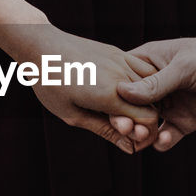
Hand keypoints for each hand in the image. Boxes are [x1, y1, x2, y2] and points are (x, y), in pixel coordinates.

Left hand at [0, 25, 159, 152]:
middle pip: (154, 105)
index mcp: (109, 95)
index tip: (132, 141)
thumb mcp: (73, 115)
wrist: (41, 47)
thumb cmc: (51, 84)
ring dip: (146, 103)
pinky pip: (144, 71)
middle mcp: (121, 77)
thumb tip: (130, 148)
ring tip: (126, 111)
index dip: (145, 135)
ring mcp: (122, 62)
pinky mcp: (120, 53)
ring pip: (152, 88)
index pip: (148, 120)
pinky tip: (129, 94)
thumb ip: (105, 131)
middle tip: (125, 128)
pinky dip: (144, 86)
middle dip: (146, 122)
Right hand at [113, 27, 195, 150]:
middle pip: (129, 105)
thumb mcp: (185, 68)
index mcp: (150, 62)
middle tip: (125, 129)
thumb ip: (155, 84)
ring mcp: (171, 104)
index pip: (120, 78)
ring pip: (145, 124)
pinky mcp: (187, 121)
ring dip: (141, 133)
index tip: (106, 108)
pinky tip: (163, 141)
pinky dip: (161, 142)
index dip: (110, 94)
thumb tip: (120, 92)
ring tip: (143, 138)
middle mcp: (156, 84)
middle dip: (125, 118)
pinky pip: (166, 135)